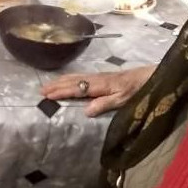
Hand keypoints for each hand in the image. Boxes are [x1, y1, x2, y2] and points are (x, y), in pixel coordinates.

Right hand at [41, 65, 155, 116]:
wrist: (147, 76)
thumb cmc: (136, 89)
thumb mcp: (122, 100)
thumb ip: (104, 104)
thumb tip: (86, 111)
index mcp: (99, 85)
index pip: (76, 88)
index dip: (61, 92)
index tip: (47, 96)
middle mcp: (95, 78)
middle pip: (72, 81)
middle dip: (56, 85)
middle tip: (40, 91)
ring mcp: (96, 76)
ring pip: (74, 77)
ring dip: (59, 81)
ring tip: (47, 85)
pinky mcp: (99, 76)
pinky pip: (79, 76)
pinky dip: (68, 78)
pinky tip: (65, 80)